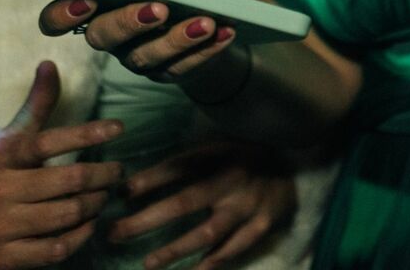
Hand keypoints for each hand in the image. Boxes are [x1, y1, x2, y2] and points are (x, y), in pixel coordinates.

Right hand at [0, 61, 123, 269]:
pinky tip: (90, 222)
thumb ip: (36, 107)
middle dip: (104, 175)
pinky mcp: (5, 260)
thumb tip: (50, 64)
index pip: (48, 142)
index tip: (118, 128)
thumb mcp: (7, 141)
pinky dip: (82, 234)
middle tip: (117, 171)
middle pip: (69, 181)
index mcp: (0, 159)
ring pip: (68, 214)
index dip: (87, 133)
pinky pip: (58, 248)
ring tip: (105, 194)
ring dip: (97, 203)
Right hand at [36, 0, 244, 83]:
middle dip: (127, 22)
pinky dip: (205, 50)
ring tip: (206, 22)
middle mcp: (114, 35)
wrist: (222, 21)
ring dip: (176, 39)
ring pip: (144, 56)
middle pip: (101, 37)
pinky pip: (180, 67)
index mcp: (105, 1)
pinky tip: (225, 33)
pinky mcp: (167, 74)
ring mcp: (138, 58)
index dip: (61, 12)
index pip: (59, 15)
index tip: (85, 0)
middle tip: (158, 9)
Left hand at [109, 141, 294, 269]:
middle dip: (147, 220)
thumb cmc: (242, 160)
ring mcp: (248, 205)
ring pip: (208, 233)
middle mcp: (233, 179)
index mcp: (221, 155)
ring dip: (175, 249)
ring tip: (148, 264)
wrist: (294, 166)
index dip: (149, 179)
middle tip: (115, 234)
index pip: (179, 166)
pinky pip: (233, 249)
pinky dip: (212, 263)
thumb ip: (180, 166)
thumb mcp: (215, 151)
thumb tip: (130, 187)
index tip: (120, 193)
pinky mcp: (262, 225)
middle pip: (185, 201)